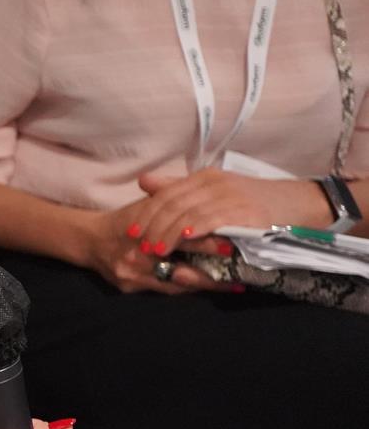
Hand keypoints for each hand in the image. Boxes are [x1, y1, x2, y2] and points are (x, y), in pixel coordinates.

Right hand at [78, 200, 229, 294]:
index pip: (181, 238)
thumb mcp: (147, 206)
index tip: (232, 246)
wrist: (90, 239)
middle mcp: (138, 254)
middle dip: (213, 272)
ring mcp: (133, 273)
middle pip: (182, 267)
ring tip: (233, 286)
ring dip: (206, 285)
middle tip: (242, 276)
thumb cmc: (126, 220)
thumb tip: (211, 204)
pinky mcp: (130, 287)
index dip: (207, 243)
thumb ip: (173, 204)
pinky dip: (188, 289)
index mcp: (145, 229)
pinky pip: (165, 291)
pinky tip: (207, 288)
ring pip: (177, 284)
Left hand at [133, 168, 325, 256]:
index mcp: (204, 178)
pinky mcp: (246, 211)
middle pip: (173, 204)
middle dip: (152, 226)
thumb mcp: (214, 191)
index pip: (166, 195)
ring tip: (156, 250)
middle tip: (139, 246)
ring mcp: (230, 196)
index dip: (146, 214)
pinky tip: (185, 238)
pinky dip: (199, 227)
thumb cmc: (253, 202)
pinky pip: (216, 218)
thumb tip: (144, 182)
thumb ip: (179, 188)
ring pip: (190, 213)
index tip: (130, 232)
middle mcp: (214, 183)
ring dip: (169, 233)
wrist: (299, 203)